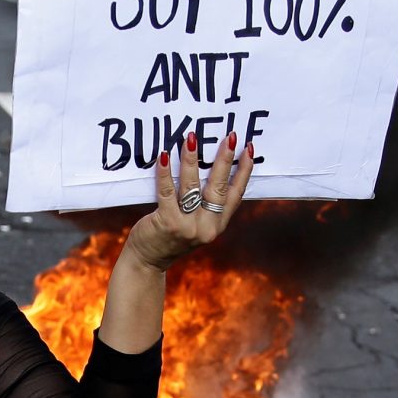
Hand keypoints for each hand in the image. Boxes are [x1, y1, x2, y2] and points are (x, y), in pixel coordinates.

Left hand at [126, 129, 256, 271]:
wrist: (148, 261)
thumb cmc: (171, 236)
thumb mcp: (196, 224)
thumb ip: (206, 206)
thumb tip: (211, 167)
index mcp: (217, 225)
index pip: (235, 194)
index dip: (244, 171)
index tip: (249, 149)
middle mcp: (206, 227)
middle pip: (217, 187)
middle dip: (224, 160)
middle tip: (229, 136)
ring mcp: (187, 226)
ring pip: (192, 186)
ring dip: (192, 160)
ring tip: (191, 138)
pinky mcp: (167, 222)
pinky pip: (167, 192)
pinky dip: (165, 173)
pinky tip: (164, 156)